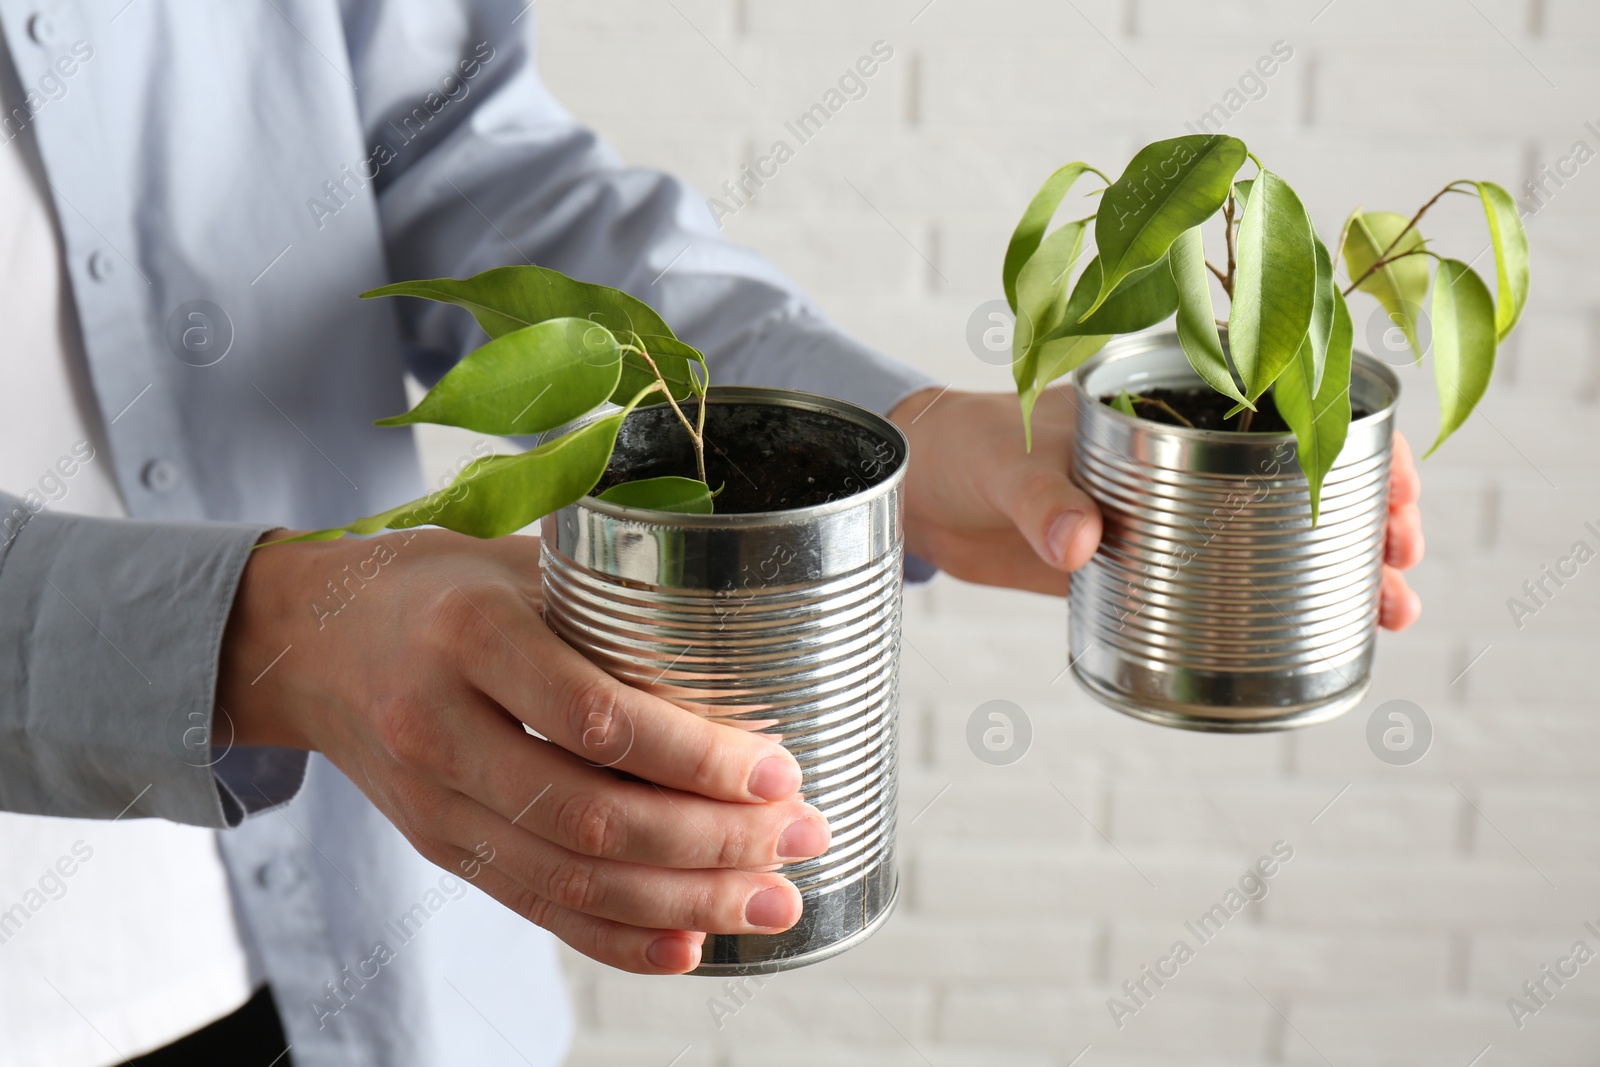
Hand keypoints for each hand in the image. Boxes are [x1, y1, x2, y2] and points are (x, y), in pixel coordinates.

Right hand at [219, 530, 830, 973]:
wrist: (308, 639)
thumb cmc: (439, 587)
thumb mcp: (519, 564)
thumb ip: (615, 601)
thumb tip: (751, 635)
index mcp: (470, 637)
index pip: (596, 718)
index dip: (697, 758)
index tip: (780, 769)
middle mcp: (441, 726)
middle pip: (592, 816)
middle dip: (713, 845)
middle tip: (801, 840)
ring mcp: (433, 801)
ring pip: (569, 878)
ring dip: (684, 903)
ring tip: (771, 904)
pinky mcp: (438, 847)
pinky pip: (534, 908)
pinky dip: (617, 937)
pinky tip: (689, 946)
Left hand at [889, 387, 1423, 629]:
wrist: (919, 490)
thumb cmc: (965, 447)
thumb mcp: (1008, 462)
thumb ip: (1042, 499)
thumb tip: (1081, 544)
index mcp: (1165, 403)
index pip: (1286, 409)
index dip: (1356, 442)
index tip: (1397, 487)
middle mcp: (1181, 454)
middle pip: (1303, 478)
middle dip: (1368, 515)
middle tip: (1403, 563)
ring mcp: (1168, 512)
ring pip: (1274, 535)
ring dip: (1336, 571)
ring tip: (1391, 613)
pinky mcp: (1141, 565)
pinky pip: (1219, 584)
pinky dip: (1267, 608)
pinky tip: (1314, 640)